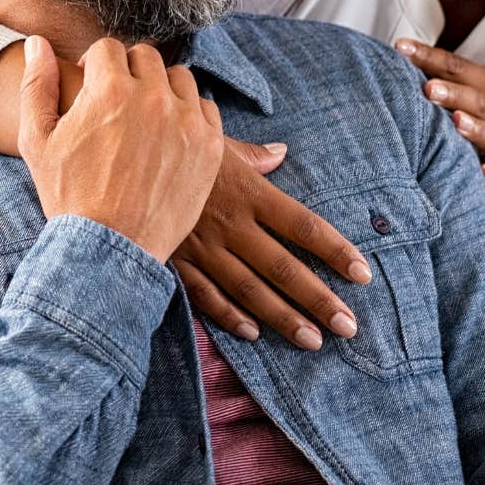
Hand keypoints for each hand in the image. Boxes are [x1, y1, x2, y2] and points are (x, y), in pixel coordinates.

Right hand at [18, 36, 224, 261]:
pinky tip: (170, 136)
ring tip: (145, 118)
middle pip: (145, 57)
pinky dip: (188, 115)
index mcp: (109, 89)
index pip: (108, 48)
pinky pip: (205, 108)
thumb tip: (37, 43)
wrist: (110, 248)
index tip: (93, 87)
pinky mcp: (210, 146)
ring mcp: (186, 121)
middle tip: (118, 103)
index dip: (95, 66)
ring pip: (179, 78)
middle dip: (128, 72)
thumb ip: (37, 85)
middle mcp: (152, 97)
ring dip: (162, 89)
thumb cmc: (68, 195)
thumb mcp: (37, 140)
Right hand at [172, 139, 371, 349]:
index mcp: (249, 192)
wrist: (121, 158)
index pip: (303, 226)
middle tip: (348, 326)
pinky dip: (229, 316)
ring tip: (312, 341)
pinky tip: (254, 334)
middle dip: (319, 300)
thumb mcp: (216, 142)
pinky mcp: (176, 261)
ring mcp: (203, 246)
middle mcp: (231, 224)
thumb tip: (281, 153)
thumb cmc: (174, 147)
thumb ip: (253, 156)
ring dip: (283, 318)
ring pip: (250, 289)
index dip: (335, 251)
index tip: (362, 274)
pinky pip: (205, 295)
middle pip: (283, 268)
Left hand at [394, 39, 484, 193]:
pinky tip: (481, 174)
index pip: (458, 67)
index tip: (401, 48)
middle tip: (427, 88)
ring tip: (455, 122)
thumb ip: (455, 76)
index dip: (430, 57)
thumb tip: (405, 57)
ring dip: (473, 129)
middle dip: (452, 94)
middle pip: (477, 100)